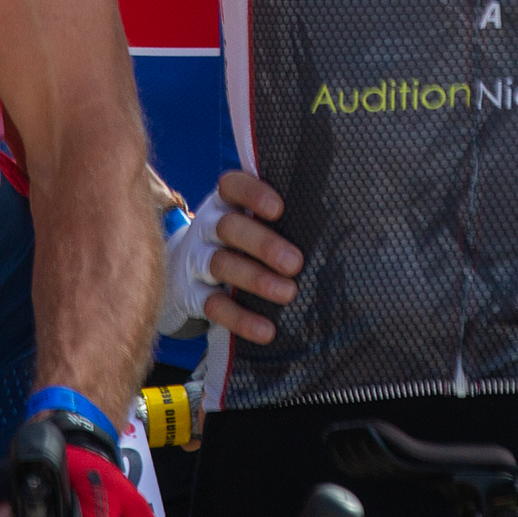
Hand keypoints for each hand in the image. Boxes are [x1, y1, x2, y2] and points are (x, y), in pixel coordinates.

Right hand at [193, 170, 299, 346]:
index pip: (231, 186)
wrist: (179, 272)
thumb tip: (338, 225)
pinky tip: (267, 330)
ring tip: (288, 294)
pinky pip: (213, 305)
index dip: (252, 194)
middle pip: (229, 227)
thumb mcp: (248, 222)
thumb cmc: (237, 243)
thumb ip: (280, 220)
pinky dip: (241, 319)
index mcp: (224, 203)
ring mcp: (196, 261)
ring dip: (256, 279)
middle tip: (295, 263)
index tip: (279, 209)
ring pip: (221, 264)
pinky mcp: (191, 295)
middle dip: (263, 244)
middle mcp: (207, 227)